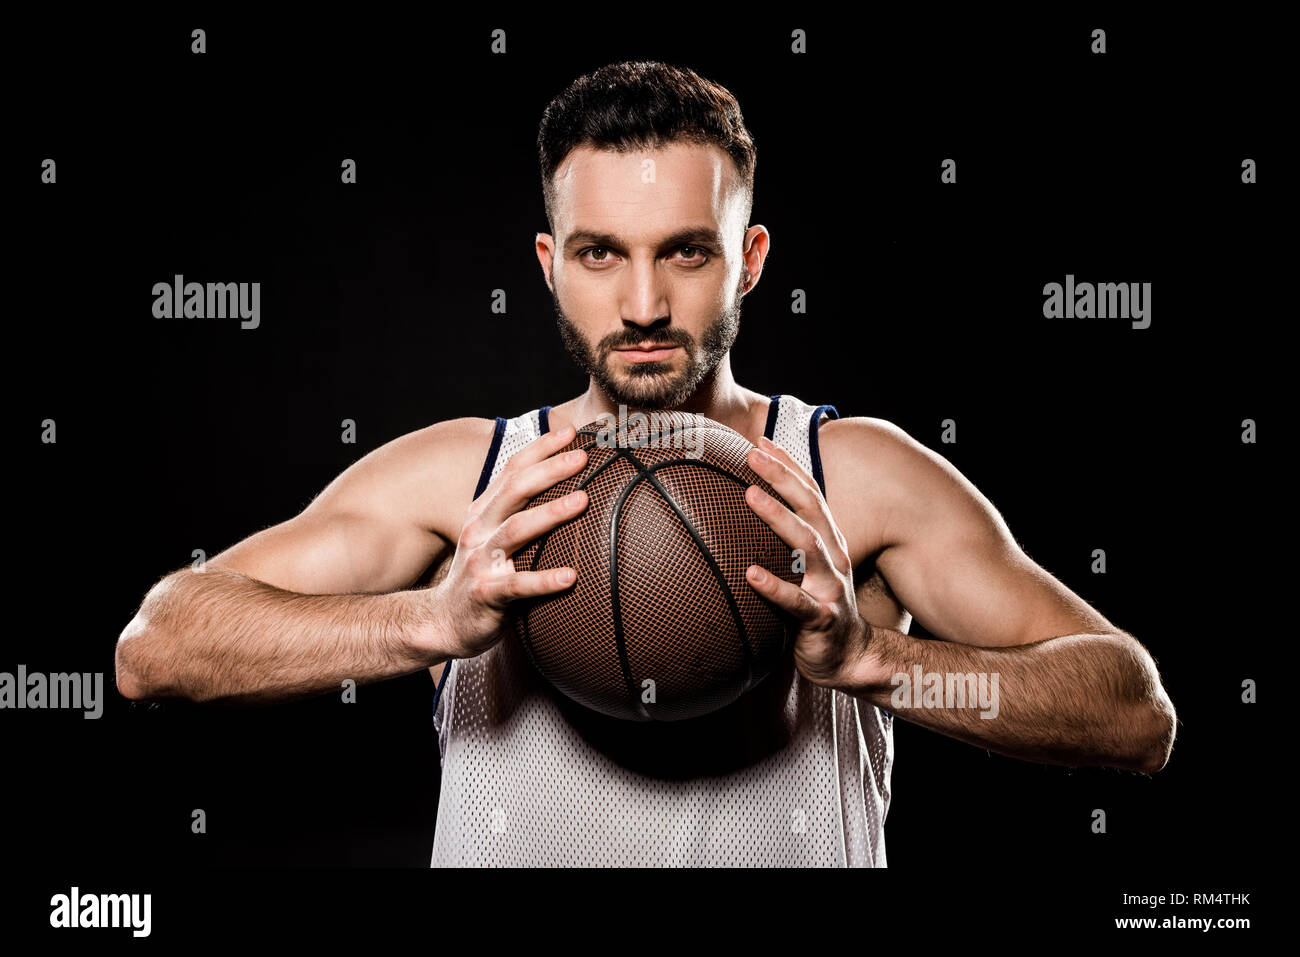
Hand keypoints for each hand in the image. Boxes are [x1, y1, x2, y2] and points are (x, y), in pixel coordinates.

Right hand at [428, 424, 589, 659]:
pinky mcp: (487, 594)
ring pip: (516, 530)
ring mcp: (480, 561)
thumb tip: (563, 488)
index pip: (511, 472)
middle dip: (549, 470)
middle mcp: (479, 530)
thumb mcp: (492, 538)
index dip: (540, 449)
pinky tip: (571, 576)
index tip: (571, 432)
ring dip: (551, 513)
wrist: (444, 622)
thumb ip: (517, 513)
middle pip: (515, 491)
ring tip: (583, 500)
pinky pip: (518, 585)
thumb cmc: (481, 576)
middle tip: (582, 458)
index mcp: (483, 513)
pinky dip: (545, 580)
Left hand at [742, 435, 872, 688]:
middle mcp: (834, 557)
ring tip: (750, 496)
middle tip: (751, 455)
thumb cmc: (818, 607)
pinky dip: (774, 586)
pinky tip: (750, 574)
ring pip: (807, 546)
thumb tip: (750, 510)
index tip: (762, 441)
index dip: (789, 466)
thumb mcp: (808, 568)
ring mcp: (830, 587)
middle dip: (781, 478)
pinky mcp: (822, 619)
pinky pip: (797, 602)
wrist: (849, 658)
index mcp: (829, 541)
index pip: (811, 494)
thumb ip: (789, 542)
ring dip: (778, 518)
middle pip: (810, 508)